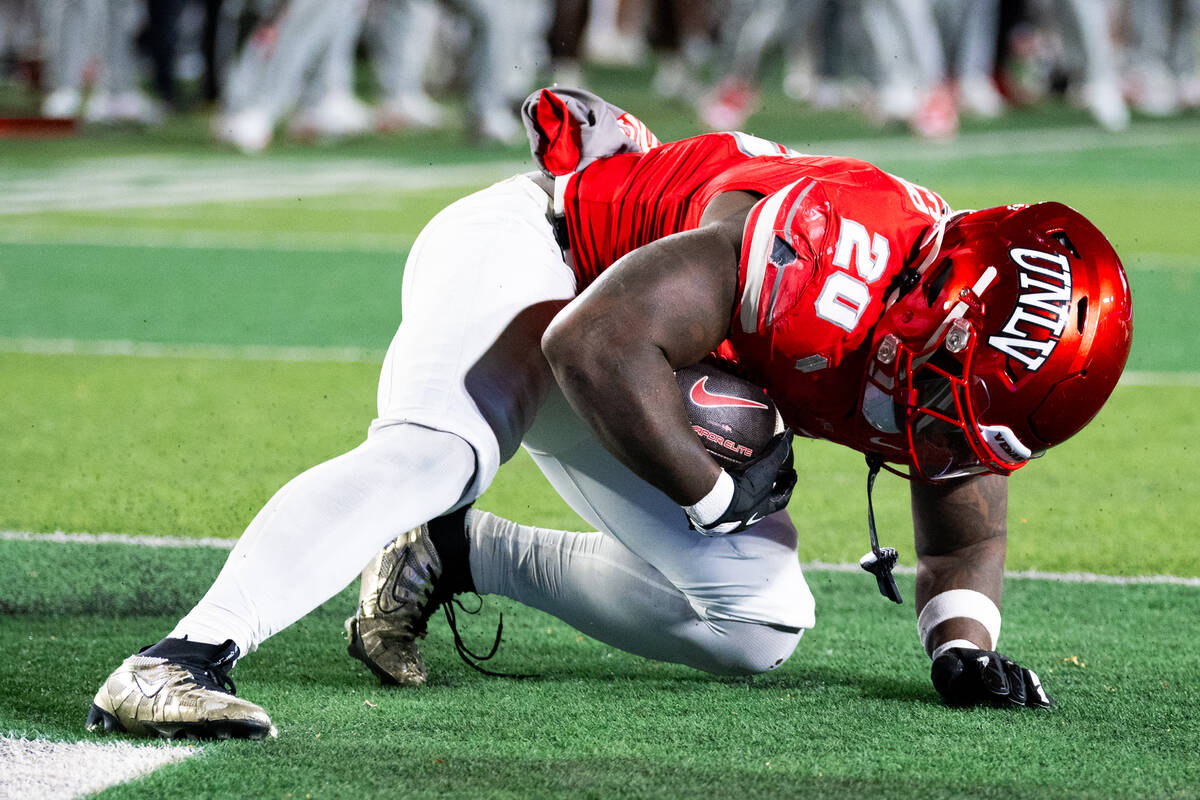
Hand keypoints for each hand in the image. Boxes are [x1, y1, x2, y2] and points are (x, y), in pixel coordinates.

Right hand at [690, 431, 795, 534]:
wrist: (718, 504)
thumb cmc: (746, 488)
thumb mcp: (766, 467)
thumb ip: (778, 451)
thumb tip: (789, 433)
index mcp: (763, 509)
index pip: (782, 499)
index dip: (787, 486)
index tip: (792, 475)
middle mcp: (748, 519)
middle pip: (760, 506)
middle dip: (764, 494)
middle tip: (764, 480)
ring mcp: (729, 521)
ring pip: (737, 509)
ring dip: (740, 497)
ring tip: (735, 482)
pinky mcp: (711, 518)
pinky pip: (716, 506)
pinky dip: (717, 497)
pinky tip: (711, 486)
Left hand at [931, 647, 1053, 707]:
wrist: (964, 660)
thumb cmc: (951, 669)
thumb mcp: (943, 668)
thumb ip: (949, 672)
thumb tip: (959, 678)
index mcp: (978, 658)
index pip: (988, 664)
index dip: (994, 677)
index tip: (1000, 692)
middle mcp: (999, 662)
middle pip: (1010, 671)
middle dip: (1015, 686)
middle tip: (1018, 701)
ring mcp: (1011, 670)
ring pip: (1024, 676)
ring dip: (1032, 690)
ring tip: (1040, 705)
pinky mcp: (1020, 681)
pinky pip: (1032, 685)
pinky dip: (1040, 694)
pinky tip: (1049, 706)